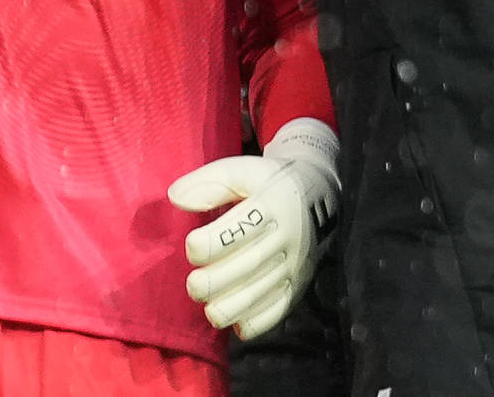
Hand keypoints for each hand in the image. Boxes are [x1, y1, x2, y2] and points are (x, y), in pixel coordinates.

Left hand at [166, 118, 338, 339]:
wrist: (318, 195)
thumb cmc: (267, 183)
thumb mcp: (240, 171)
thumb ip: (207, 183)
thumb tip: (175, 198)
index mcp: (270, 205)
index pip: (234, 232)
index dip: (204, 245)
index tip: (192, 245)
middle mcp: (286, 237)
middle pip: (245, 268)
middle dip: (210, 283)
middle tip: (194, 284)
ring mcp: (294, 265)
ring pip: (259, 295)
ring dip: (226, 308)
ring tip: (208, 307)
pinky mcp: (298, 286)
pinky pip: (276, 312)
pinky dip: (253, 323)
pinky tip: (235, 321)